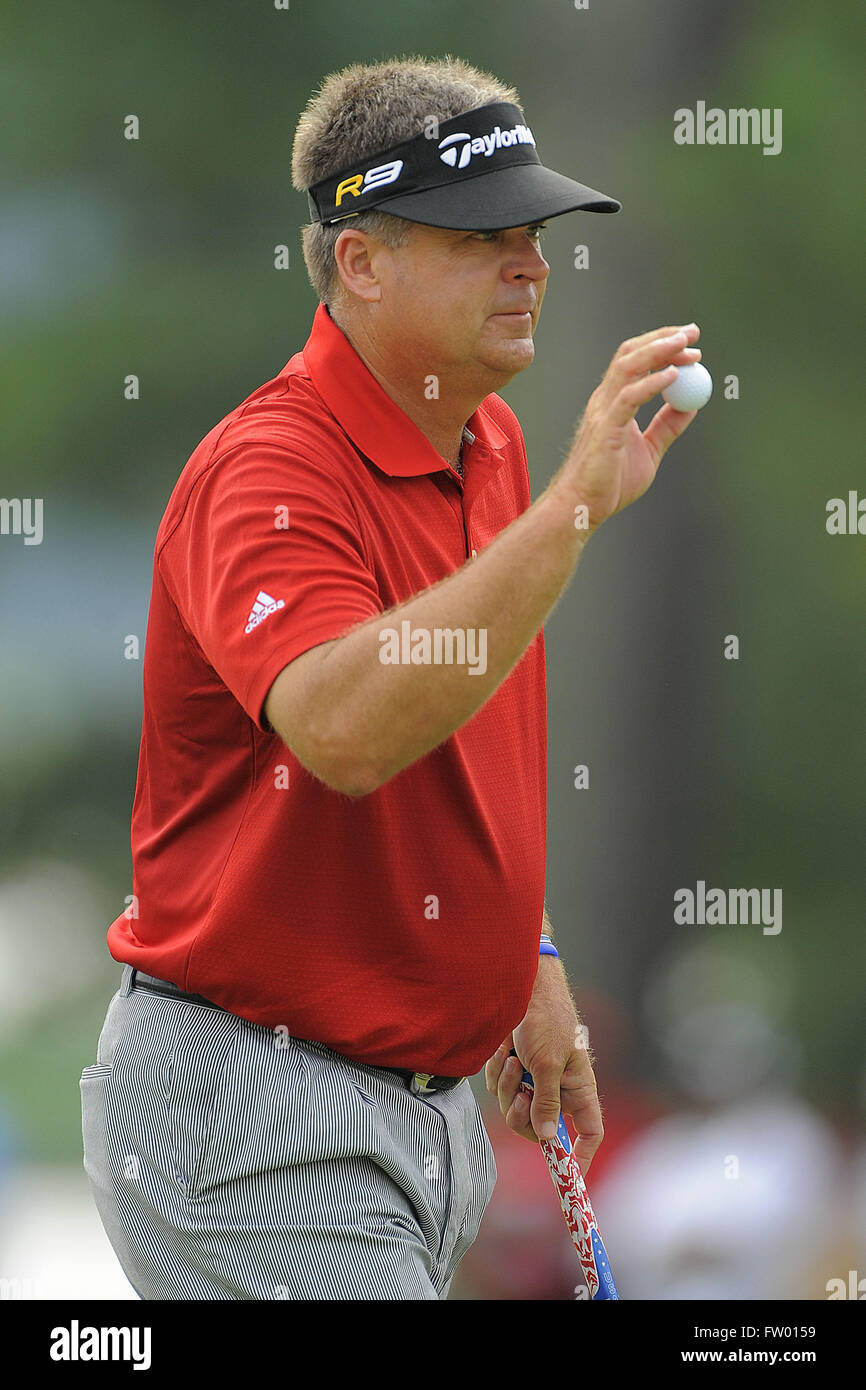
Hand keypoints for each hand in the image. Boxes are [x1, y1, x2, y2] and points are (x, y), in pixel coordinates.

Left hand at [483, 957, 603, 1174]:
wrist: (521, 985)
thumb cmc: (545, 1017)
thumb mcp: (547, 1062)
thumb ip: (547, 1101)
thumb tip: (548, 1138)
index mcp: (579, 1088)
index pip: (589, 1132)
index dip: (582, 1155)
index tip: (568, 1173)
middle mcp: (558, 1088)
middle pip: (540, 1128)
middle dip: (523, 1115)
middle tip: (519, 1094)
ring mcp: (534, 1079)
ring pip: (515, 1108)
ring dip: (507, 1086)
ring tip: (512, 1058)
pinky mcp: (514, 1068)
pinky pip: (499, 1088)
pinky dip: (497, 1072)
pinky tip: (503, 1050)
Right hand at [552, 322, 701, 533]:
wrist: (584, 506)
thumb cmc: (610, 483)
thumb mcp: (650, 450)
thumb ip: (668, 426)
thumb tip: (691, 405)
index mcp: (613, 402)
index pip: (637, 361)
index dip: (663, 345)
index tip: (691, 342)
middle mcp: (605, 399)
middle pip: (632, 354)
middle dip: (664, 338)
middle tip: (693, 333)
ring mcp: (603, 411)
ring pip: (629, 366)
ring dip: (659, 350)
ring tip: (685, 344)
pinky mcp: (605, 428)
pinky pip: (630, 397)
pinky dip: (653, 382)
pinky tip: (674, 375)